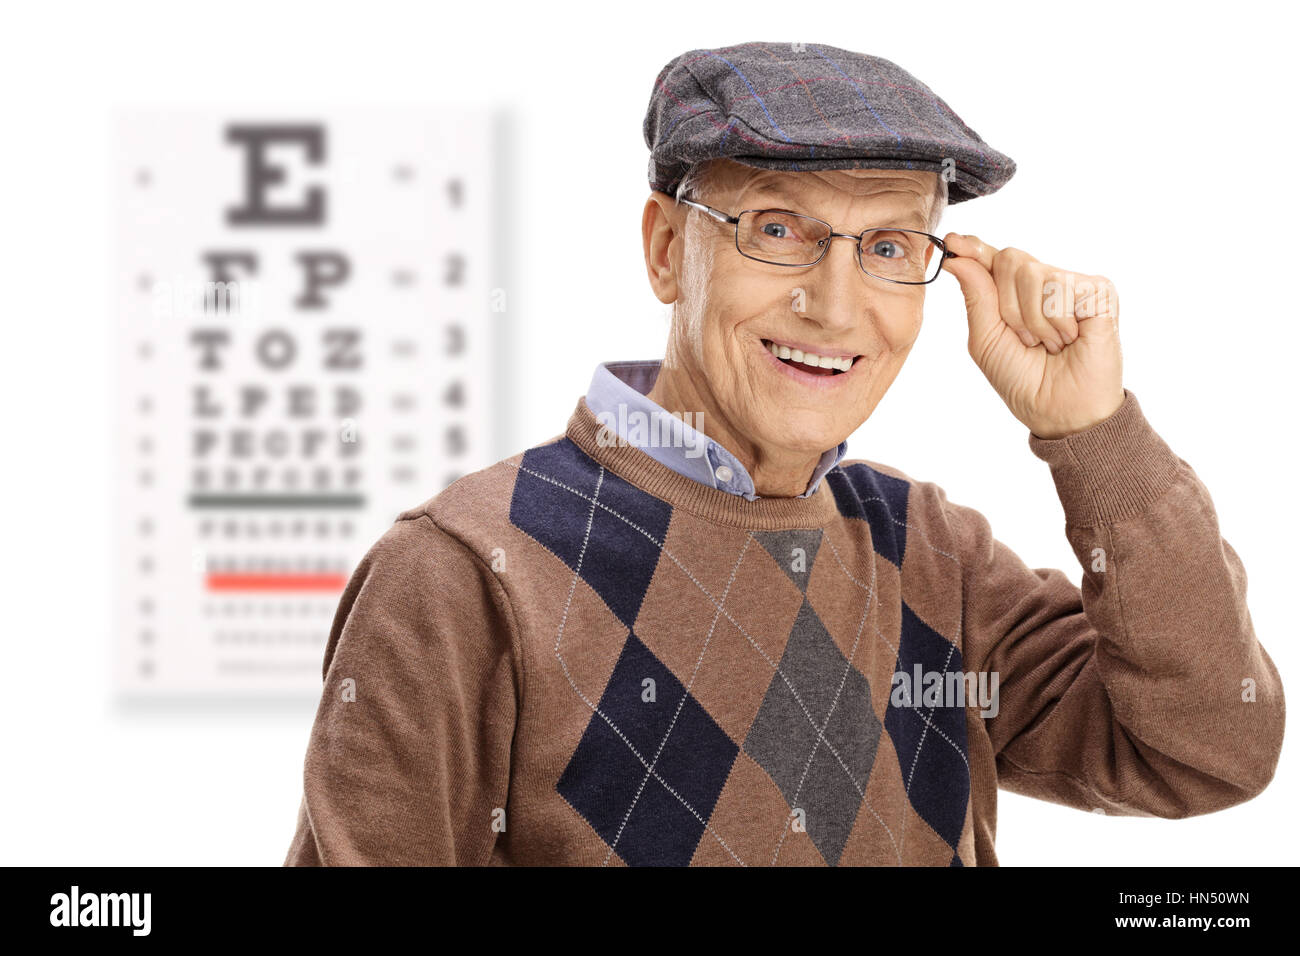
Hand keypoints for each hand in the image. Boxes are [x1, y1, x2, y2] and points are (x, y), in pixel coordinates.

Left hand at [941, 233, 1124, 439]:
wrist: (1061, 410)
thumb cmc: (1023, 380)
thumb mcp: (986, 340)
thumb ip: (975, 297)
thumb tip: (957, 257)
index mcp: (1014, 293)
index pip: (992, 259)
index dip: (973, 248)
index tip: (953, 241)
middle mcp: (1044, 282)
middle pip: (1010, 259)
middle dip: (1008, 307)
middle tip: (1026, 339)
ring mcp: (1073, 284)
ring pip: (1034, 272)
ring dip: (1034, 320)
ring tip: (1051, 343)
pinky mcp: (1099, 290)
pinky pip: (1062, 286)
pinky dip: (1058, 321)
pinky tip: (1072, 338)